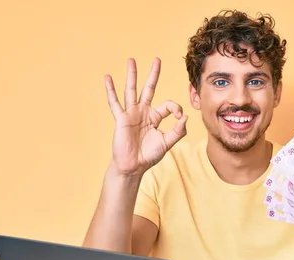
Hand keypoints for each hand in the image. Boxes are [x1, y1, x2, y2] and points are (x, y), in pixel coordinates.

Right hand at [105, 57, 187, 175]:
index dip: (176, 109)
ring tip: (131, 60)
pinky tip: (108, 78)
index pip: (168, 106)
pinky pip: (115, 102)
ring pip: (132, 90)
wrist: (133, 166)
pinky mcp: (121, 118)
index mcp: (155, 117)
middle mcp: (143, 112)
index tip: (179, 117)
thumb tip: (185, 118)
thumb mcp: (166, 143)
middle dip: (153, 75)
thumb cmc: (148, 156)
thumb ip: (177, 131)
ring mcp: (131, 114)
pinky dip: (111, 90)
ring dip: (132, 75)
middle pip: (149, 89)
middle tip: (157, 60)